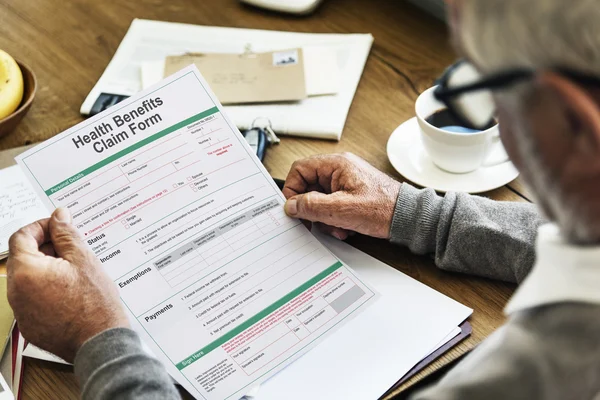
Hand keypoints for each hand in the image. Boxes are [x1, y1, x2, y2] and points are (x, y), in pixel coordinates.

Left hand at [7, 208, 128, 362]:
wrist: (100, 342)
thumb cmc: (95, 303)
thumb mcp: (84, 260)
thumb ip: (66, 234)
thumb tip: (59, 217)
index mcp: (26, 272)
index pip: (21, 237)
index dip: (41, 227)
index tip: (58, 227)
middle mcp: (16, 292)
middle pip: (23, 258)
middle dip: (45, 248)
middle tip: (72, 249)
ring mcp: (21, 311)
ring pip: (28, 279)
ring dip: (47, 268)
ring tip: (75, 272)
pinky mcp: (30, 324)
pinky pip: (33, 298)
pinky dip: (47, 289)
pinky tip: (71, 291)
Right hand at [283, 153, 400, 239]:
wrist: (408, 218)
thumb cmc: (383, 208)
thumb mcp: (341, 209)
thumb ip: (312, 206)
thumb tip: (291, 206)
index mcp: (336, 164)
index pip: (299, 169)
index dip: (292, 190)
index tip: (294, 209)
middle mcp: (340, 170)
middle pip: (308, 187)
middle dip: (312, 209)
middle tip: (315, 223)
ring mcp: (345, 182)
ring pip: (320, 199)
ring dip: (324, 218)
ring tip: (337, 228)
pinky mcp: (351, 194)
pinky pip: (332, 206)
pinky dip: (334, 219)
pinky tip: (345, 228)